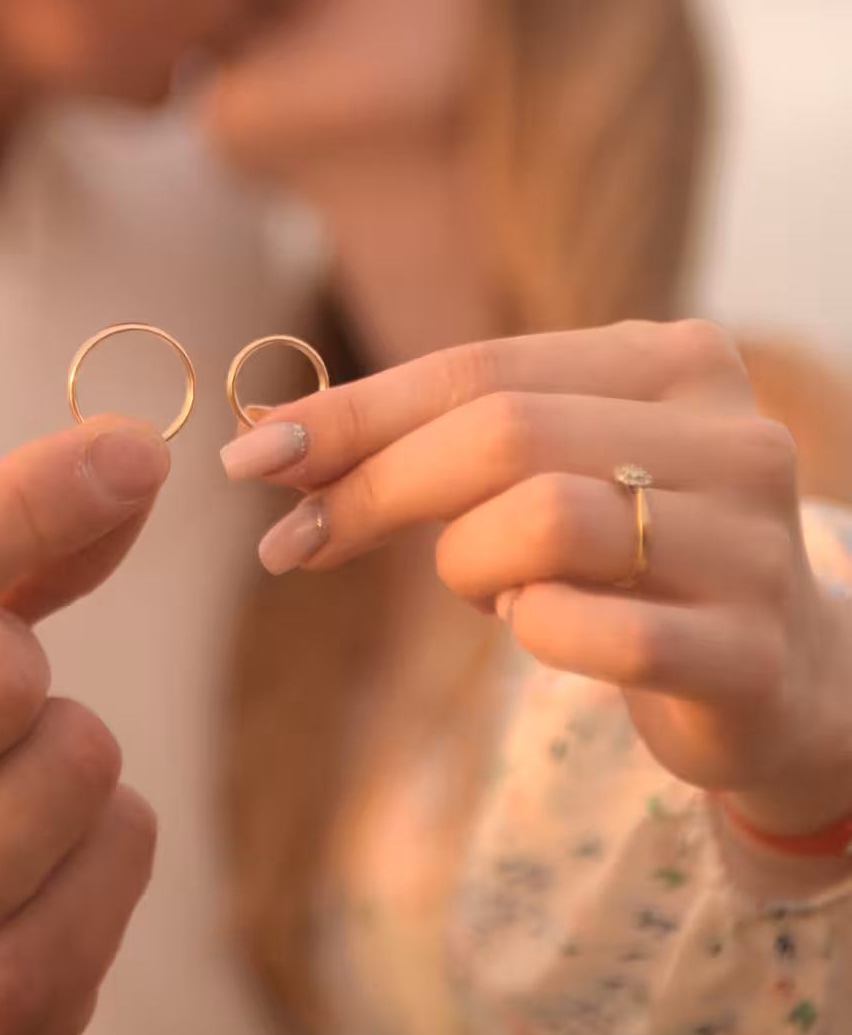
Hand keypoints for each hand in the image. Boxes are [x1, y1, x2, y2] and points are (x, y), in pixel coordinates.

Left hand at [221, 320, 851, 838]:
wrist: (783, 673)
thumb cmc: (631, 556)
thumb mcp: (547, 472)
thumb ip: (436, 441)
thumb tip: (272, 440)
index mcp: (674, 361)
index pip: (482, 365)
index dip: (355, 410)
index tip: (251, 455)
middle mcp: (731, 432)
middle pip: (504, 432)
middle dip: (377, 488)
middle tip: (296, 544)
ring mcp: (753, 542)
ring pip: (545, 522)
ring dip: (469, 567)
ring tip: (486, 592)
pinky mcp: (751, 651)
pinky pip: (593, 632)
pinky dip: (534, 635)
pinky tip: (543, 633)